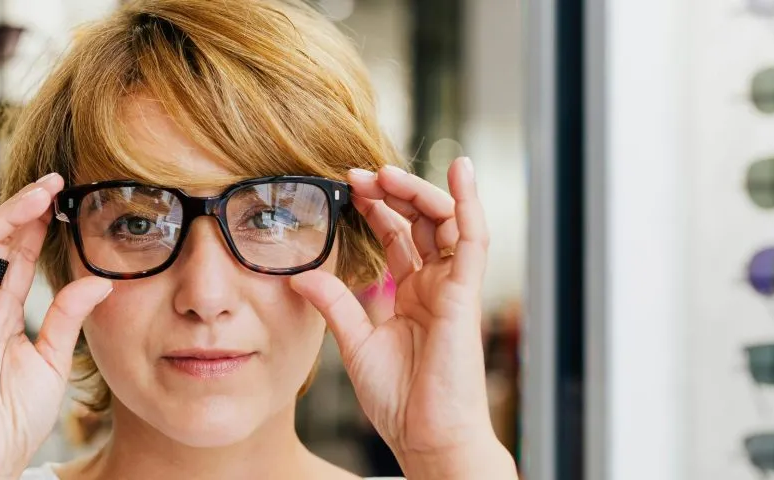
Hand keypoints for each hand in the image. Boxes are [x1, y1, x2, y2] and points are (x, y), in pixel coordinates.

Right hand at [0, 175, 113, 478]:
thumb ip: (68, 316)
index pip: (20, 258)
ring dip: (3, 215)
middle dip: (24, 211)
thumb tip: (97, 280)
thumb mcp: (52, 358)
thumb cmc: (12, 418)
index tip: (64, 197)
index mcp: (1, 315)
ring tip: (36, 191)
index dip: (39, 226)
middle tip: (55, 183)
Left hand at [289, 158, 516, 478]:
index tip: (347, 186)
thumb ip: (334, 303)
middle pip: (420, 222)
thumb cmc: (399, 399)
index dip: (376, 208)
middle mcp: (434, 286)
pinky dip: (469, 203)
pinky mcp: (465, 294)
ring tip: (386, 174)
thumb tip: (299, 275)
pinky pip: (473, 240)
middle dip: (392, 192)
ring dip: (417, 192)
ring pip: (445, 222)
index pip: (397, 237)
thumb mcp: (353, 342)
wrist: (425, 435)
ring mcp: (452, 288)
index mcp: (411, 295)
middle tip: (360, 175)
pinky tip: (461, 171)